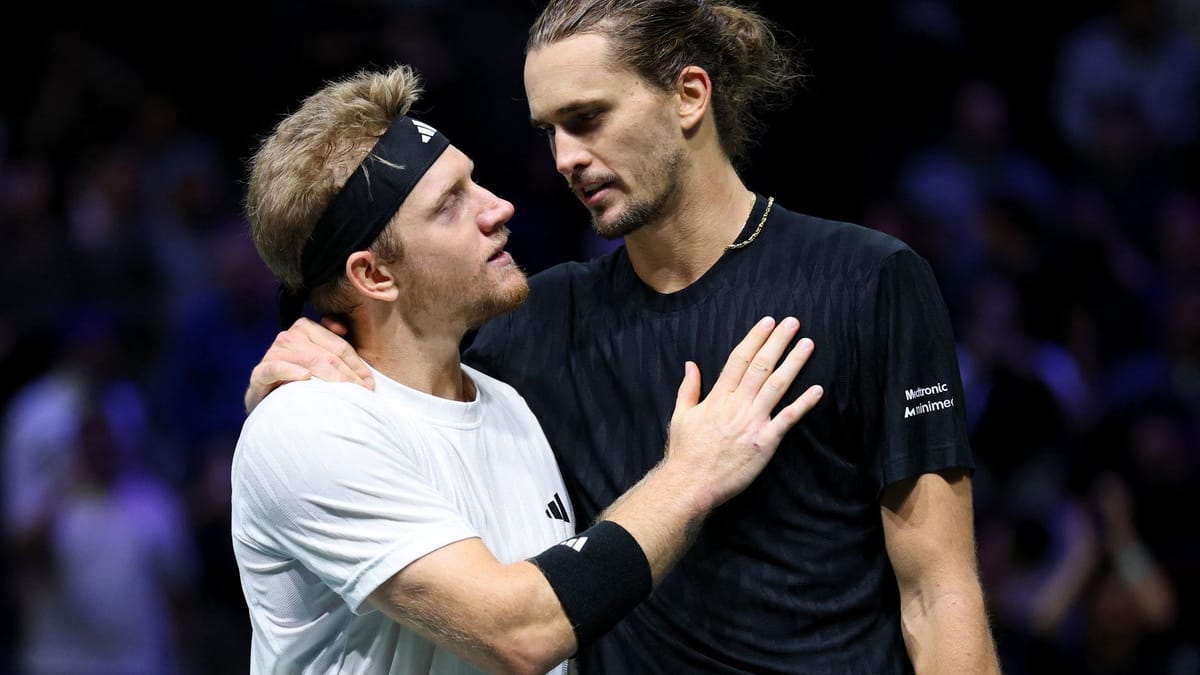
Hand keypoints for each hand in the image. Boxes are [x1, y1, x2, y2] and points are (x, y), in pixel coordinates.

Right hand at [243, 317, 373, 413]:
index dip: (357, 366)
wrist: (271, 402)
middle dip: (348, 376)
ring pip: (308, 361)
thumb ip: (334, 343)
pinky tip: (305, 378)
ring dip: (330, 379)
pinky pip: (276, 368)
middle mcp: (289, 337)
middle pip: (327, 356)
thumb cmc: (302, 381)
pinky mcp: (260, 373)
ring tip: (345, 394)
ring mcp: (273, 353)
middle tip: (362, 394)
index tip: (369, 384)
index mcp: (305, 328)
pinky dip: (291, 371)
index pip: (339, 346)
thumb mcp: (321, 360)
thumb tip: (342, 327)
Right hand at [665, 316, 821, 509]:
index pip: (739, 359)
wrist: (691, 483)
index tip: (768, 322)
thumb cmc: (685, 452)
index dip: (755, 338)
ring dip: (793, 363)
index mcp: (718, 396)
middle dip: (778, 342)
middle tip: (793, 322)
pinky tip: (817, 389)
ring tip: (808, 344)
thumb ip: (689, 388)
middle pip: (761, 366)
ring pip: (777, 385)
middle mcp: (737, 404)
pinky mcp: (766, 441)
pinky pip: (788, 418)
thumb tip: (691, 364)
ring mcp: (753, 422)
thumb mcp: (681, 415)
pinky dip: (803, 403)